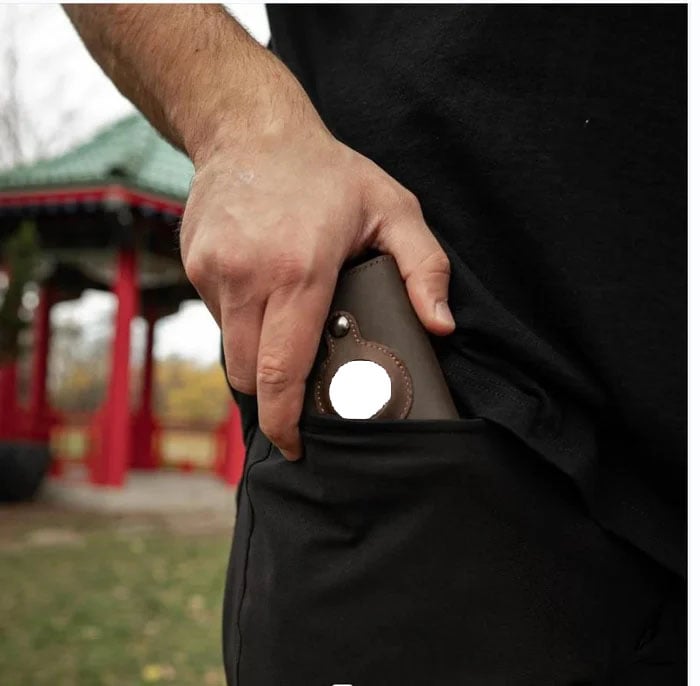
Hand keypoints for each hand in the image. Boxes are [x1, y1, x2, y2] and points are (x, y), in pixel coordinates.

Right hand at [180, 76, 454, 459]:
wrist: (250, 130)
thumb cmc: (329, 173)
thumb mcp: (394, 210)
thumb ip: (425, 270)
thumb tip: (441, 328)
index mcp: (298, 269)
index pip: (283, 370)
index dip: (285, 420)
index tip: (295, 447)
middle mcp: (247, 275)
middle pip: (250, 374)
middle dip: (273, 395)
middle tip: (300, 392)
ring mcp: (213, 271)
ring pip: (232, 349)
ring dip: (258, 357)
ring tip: (287, 329)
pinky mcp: (194, 266)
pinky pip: (218, 318)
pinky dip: (243, 324)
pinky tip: (265, 296)